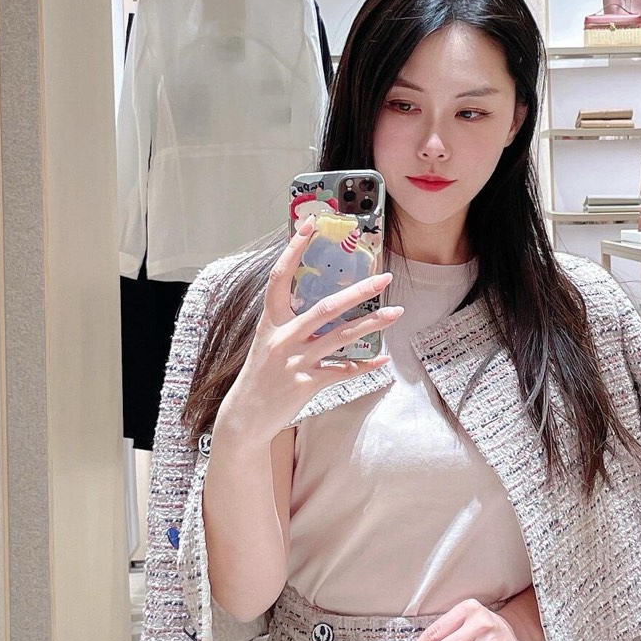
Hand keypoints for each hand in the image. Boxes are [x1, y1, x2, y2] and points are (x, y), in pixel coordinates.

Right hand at [214, 218, 401, 447]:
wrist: (245, 415)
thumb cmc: (260, 373)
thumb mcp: (267, 340)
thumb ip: (289, 321)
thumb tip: (320, 300)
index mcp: (270, 321)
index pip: (279, 277)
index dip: (293, 250)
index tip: (309, 225)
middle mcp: (283, 337)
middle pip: (325, 307)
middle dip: (358, 292)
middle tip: (384, 277)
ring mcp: (296, 361)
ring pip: (341, 337)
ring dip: (372, 324)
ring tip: (395, 312)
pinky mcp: (308, 384)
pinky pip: (343, 370)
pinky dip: (364, 365)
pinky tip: (382, 360)